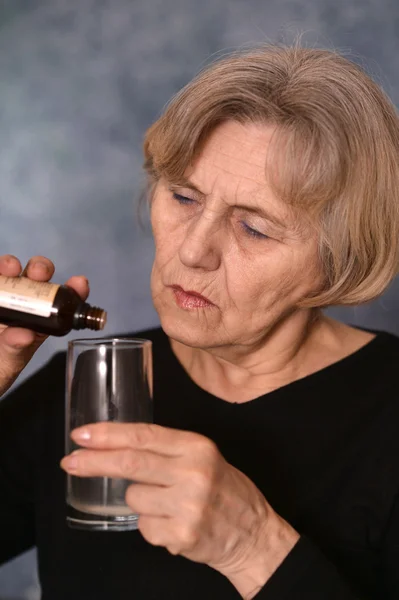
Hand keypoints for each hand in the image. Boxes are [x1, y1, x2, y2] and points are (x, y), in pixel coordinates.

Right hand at [0, 254, 88, 395]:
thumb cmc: (2, 362)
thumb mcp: (11, 360)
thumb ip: (17, 348)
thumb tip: (24, 335)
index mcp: (44, 317)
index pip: (65, 297)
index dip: (74, 288)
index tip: (79, 283)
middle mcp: (26, 300)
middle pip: (38, 275)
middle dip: (41, 268)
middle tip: (38, 274)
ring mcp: (6, 294)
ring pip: (12, 269)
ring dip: (12, 264)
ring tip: (10, 269)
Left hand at [61, 422, 298, 598]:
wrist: (253, 533)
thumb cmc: (224, 490)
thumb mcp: (203, 457)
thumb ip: (167, 450)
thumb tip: (117, 446)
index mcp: (197, 446)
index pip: (143, 435)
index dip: (108, 434)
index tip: (81, 435)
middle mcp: (192, 472)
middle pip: (130, 462)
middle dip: (93, 461)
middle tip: (70, 461)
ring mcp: (187, 505)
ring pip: (134, 498)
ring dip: (140, 502)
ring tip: (169, 505)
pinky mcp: (182, 534)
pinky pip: (144, 527)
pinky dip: (152, 526)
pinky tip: (175, 524)